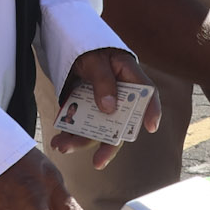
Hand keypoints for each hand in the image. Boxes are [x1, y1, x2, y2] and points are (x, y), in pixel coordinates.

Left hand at [47, 47, 158, 170]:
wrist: (70, 46)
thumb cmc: (89, 48)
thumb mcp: (94, 59)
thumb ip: (102, 80)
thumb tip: (109, 108)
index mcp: (129, 77)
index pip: (147, 94)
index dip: (151, 110)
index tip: (151, 127)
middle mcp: (120, 96)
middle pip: (120, 124)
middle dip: (107, 145)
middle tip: (98, 162)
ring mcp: (103, 104)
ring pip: (98, 129)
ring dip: (80, 141)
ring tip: (61, 146)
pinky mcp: (87, 109)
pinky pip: (81, 125)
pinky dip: (69, 133)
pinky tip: (58, 140)